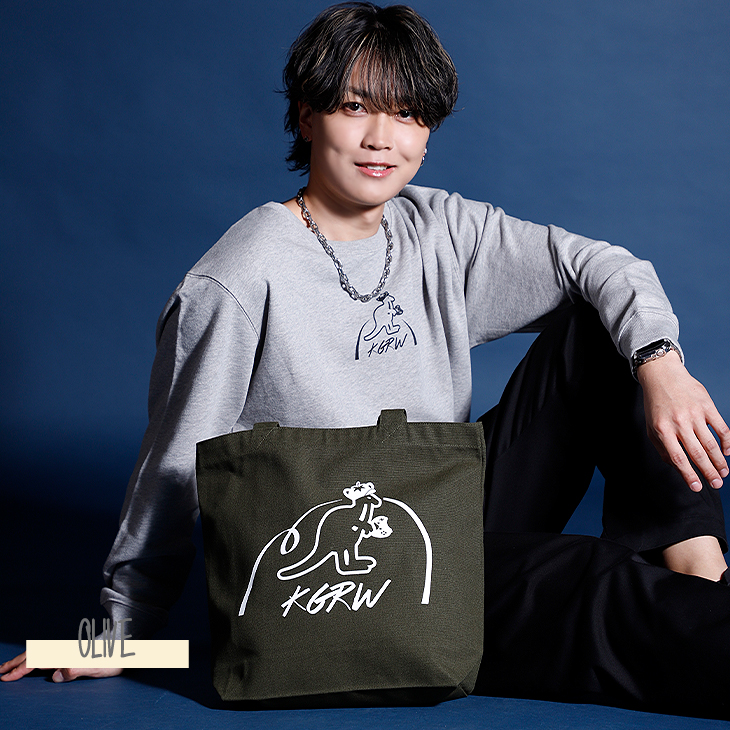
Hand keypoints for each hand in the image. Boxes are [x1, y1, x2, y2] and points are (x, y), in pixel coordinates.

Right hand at [0, 651, 122, 682]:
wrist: (125, 648)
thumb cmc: (112, 658)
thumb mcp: (96, 666)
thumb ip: (75, 670)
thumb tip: (56, 675)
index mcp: (66, 654)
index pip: (37, 661)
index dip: (20, 669)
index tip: (6, 677)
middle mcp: (64, 651)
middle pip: (34, 655)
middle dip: (15, 663)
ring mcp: (66, 651)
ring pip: (39, 654)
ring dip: (22, 661)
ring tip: (8, 668)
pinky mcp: (70, 654)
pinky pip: (46, 656)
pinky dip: (32, 660)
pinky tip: (30, 665)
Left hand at [638, 350, 729, 490]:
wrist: (662, 375)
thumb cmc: (656, 404)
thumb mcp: (652, 426)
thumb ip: (662, 447)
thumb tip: (676, 466)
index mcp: (663, 429)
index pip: (677, 457)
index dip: (688, 474)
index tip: (696, 487)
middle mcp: (679, 423)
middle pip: (697, 453)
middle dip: (708, 472)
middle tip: (717, 485)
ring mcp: (694, 414)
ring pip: (711, 443)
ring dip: (719, 460)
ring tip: (723, 473)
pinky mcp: (707, 406)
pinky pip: (721, 427)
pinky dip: (727, 441)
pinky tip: (728, 452)